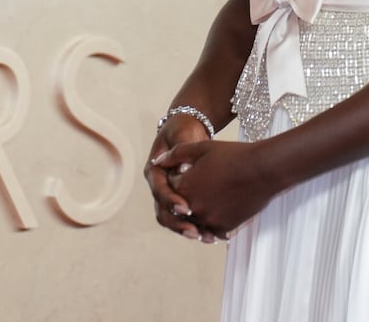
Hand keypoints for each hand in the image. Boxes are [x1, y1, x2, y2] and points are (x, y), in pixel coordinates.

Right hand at [145, 114, 210, 241]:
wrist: (188, 131)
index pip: (159, 191)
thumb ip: (181, 149)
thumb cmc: (184, 130)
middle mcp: (159, 187)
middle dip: (179, 225)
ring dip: (188, 230)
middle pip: (163, 213)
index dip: (171, 201)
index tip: (186, 209)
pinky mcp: (182, 200)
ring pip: (173, 220)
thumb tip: (182, 171)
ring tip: (207, 238)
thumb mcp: (183, 135)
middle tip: (196, 232)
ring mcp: (169, 196)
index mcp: (154, 172)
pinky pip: (186, 219)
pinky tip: (214, 234)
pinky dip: (198, 226)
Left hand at [153, 137, 279, 241]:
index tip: (191, 172)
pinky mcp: (223, 227)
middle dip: (186, 199)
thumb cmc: (234, 155)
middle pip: (180, 208)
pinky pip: (211, 230)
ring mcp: (207, 219)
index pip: (170, 189)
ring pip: (194, 222)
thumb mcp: (202, 147)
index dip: (179, 179)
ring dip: (198, 213)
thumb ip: (177, 154)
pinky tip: (221, 211)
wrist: (264, 169)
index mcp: (184, 187)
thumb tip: (158, 161)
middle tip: (203, 188)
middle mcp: (191, 207)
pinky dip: (213, 224)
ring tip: (211, 200)